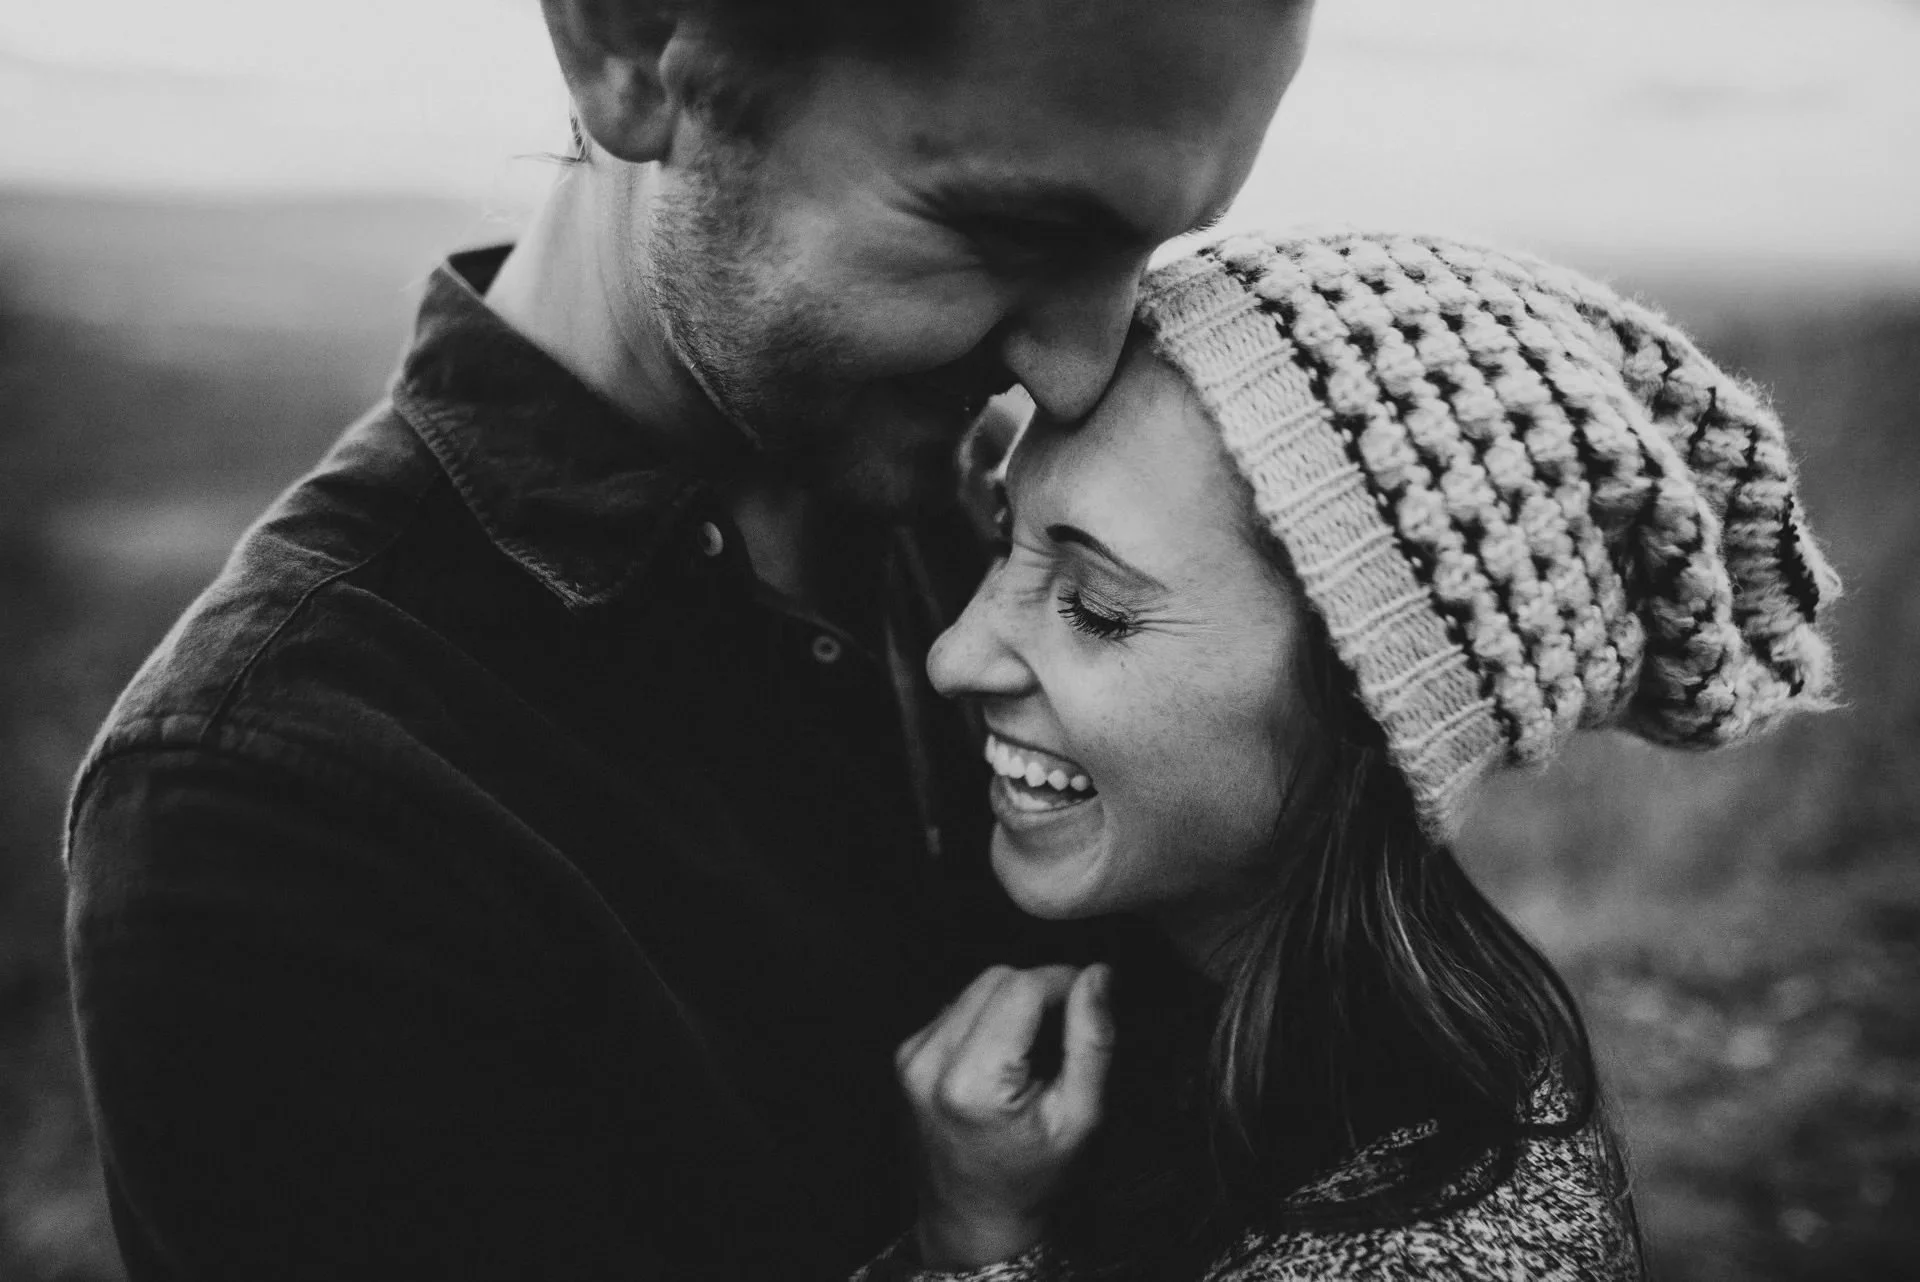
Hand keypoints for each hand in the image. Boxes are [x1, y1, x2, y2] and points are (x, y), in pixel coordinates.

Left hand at [895, 964, 1113, 1269]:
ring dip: (1012, 1004)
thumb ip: (1092, 1041)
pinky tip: (1002, 1058)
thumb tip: (1097, 975)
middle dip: (1038, 992)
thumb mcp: (1080, 1117)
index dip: (1064, 983)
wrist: (973, 1217)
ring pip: (976, 987)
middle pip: (997, 979)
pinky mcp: (906, 1055)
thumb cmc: (1030, 1177)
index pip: (1022, 987)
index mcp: (972, 1081)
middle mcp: (930, 1062)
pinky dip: (987, 1018)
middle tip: (1062, 1035)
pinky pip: (958, 1007)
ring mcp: (912, 1058)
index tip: (1087, 1003)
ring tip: (1032, 1054)